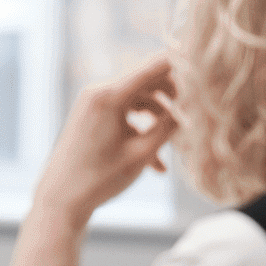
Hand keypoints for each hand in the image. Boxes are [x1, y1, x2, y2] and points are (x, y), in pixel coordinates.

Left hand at [29, 54, 178, 227]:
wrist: (60, 200)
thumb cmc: (100, 179)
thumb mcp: (142, 154)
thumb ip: (168, 127)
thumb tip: (189, 108)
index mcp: (109, 96)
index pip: (154, 67)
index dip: (182, 65)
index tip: (206, 67)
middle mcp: (98, 93)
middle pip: (147, 82)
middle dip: (173, 97)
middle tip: (194, 113)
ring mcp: (92, 105)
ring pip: (137, 101)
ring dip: (158, 119)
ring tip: (175, 144)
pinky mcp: (90, 118)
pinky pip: (123, 116)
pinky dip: (140, 133)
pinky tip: (157, 166)